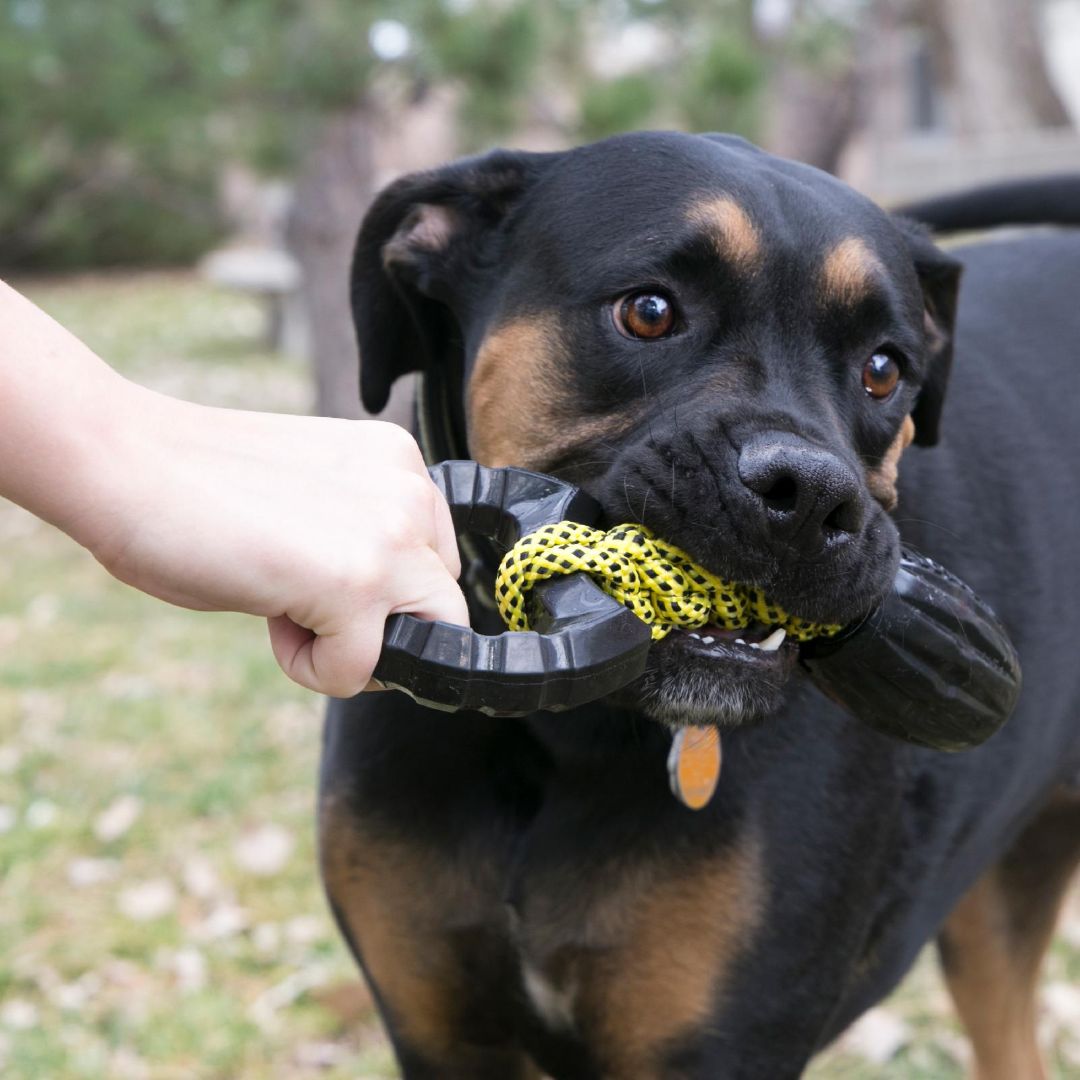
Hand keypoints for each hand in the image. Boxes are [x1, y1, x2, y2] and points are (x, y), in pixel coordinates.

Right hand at [87, 400, 468, 696]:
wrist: (124, 462)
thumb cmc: (198, 487)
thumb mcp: (313, 500)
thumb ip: (362, 534)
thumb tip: (392, 611)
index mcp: (399, 461)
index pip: (437, 558)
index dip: (386, 593)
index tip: (322, 583)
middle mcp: (410, 490)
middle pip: (444, 605)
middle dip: (383, 629)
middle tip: (304, 605)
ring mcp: (390, 534)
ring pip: (427, 640)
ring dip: (353, 648)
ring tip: (283, 605)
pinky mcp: (358, 582)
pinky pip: (363, 670)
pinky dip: (309, 668)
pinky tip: (264, 611)